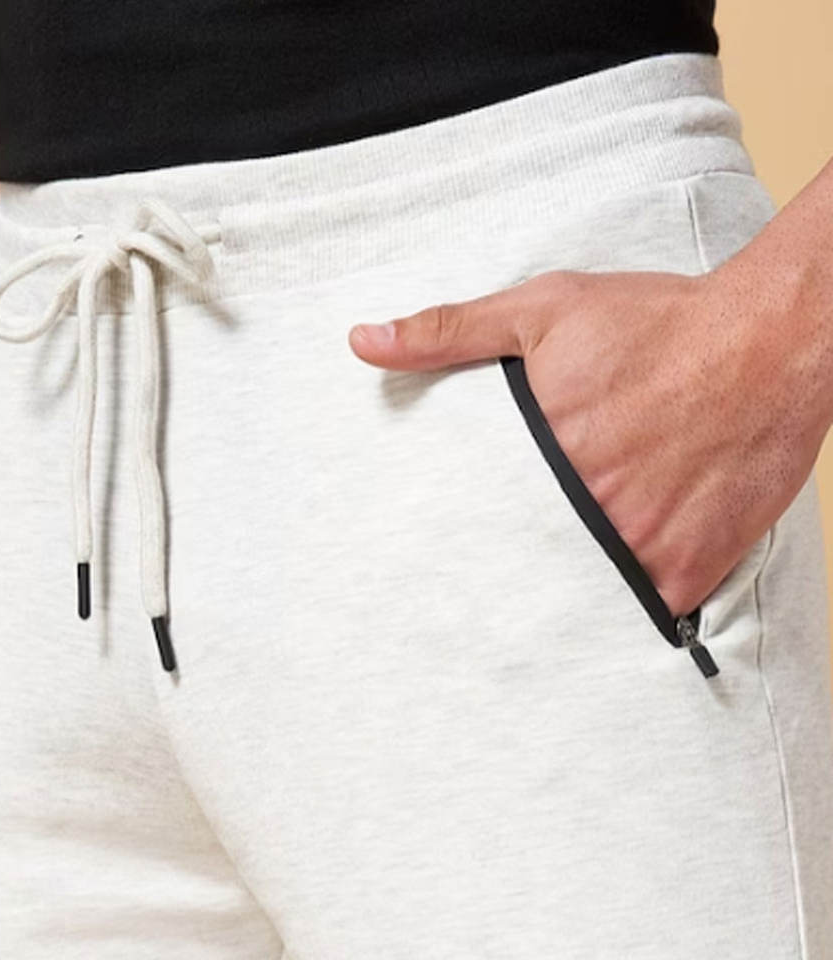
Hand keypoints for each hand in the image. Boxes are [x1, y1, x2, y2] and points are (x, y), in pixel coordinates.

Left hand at [347, 267, 824, 616]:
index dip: (455, 552)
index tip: (439, 570)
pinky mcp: (696, 564)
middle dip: (508, 579)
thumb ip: (449, 332)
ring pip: (585, 597)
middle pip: (528, 569)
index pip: (473, 528)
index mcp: (540, 460)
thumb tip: (363, 342)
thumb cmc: (654, 324)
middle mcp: (590, 511)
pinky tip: (611, 601)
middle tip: (474, 609)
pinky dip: (632, 605)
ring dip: (567, 597)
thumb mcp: (542, 312)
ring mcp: (646, 546)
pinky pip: (650, 609)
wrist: (768, 340)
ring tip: (535, 618)